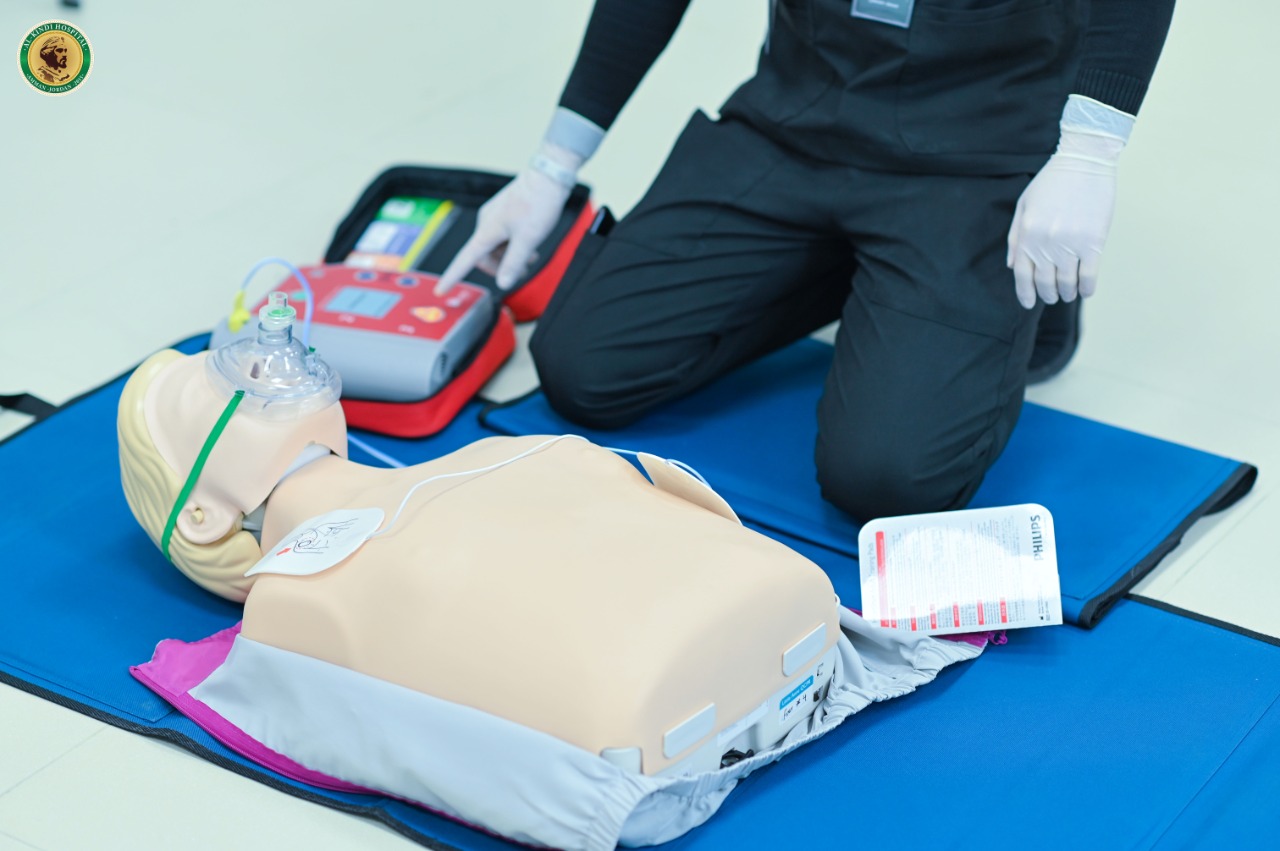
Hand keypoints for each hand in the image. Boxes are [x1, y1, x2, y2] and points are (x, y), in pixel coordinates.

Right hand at [436, 143, 580, 294]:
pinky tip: (528, 244)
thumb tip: (502, 283)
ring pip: (495, 246)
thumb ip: (514, 263)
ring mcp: (494, 216)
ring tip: (531, 258)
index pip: (465, 259)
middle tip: (523, 270)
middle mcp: (486, 222)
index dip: (453, 276)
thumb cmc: (538, 204)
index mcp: (487, 231)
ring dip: (510, 256)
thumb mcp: (528, 239)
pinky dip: (512, 244)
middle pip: (484, 256)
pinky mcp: (503, 211)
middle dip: (500, 267)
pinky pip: (502, 235)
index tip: (441, 290)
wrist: (548, 177)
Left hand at [1007, 128, 1123, 308]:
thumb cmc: (1051, 183)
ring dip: (1067, 293)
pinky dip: (1086, 288)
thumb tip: (1012, 266)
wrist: (1084, 161)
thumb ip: (1016, 238)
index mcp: (1027, 236)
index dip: (1025, 294)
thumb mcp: (1024, 207)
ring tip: (1068, 294)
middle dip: (1048, 294)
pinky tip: (1085, 291)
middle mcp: (1046, 244)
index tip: (1029, 303)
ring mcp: (1070, 245)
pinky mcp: (1094, 242)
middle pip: (1045, 282)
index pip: (1022, 276)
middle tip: (1052, 297)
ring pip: (1067, 282)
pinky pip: (1089, 275)